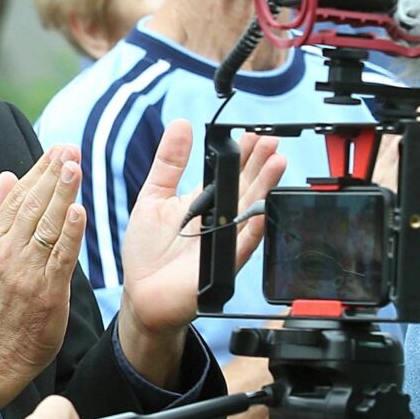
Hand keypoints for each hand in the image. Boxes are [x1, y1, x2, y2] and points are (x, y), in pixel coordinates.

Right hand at [0, 147, 83, 404]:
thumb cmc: (0, 305)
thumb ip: (1, 217)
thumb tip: (7, 178)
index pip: (17, 198)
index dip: (39, 171)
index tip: (57, 150)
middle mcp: (7, 253)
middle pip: (32, 206)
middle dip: (52, 174)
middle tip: (70, 149)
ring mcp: (26, 272)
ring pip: (45, 225)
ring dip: (62, 194)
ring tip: (74, 167)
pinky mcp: (46, 291)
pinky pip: (59, 258)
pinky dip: (69, 233)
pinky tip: (79, 212)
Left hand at [117, 121, 284, 375]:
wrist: (142, 294)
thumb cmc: (146, 251)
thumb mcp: (153, 196)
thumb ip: (169, 162)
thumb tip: (180, 124)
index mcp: (204, 201)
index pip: (229, 173)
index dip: (241, 154)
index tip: (252, 134)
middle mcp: (219, 220)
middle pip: (245, 187)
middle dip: (260, 164)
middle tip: (272, 142)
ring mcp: (224, 241)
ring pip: (249, 211)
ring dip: (264, 188)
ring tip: (277, 164)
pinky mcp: (222, 266)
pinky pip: (241, 246)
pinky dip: (251, 230)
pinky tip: (260, 212)